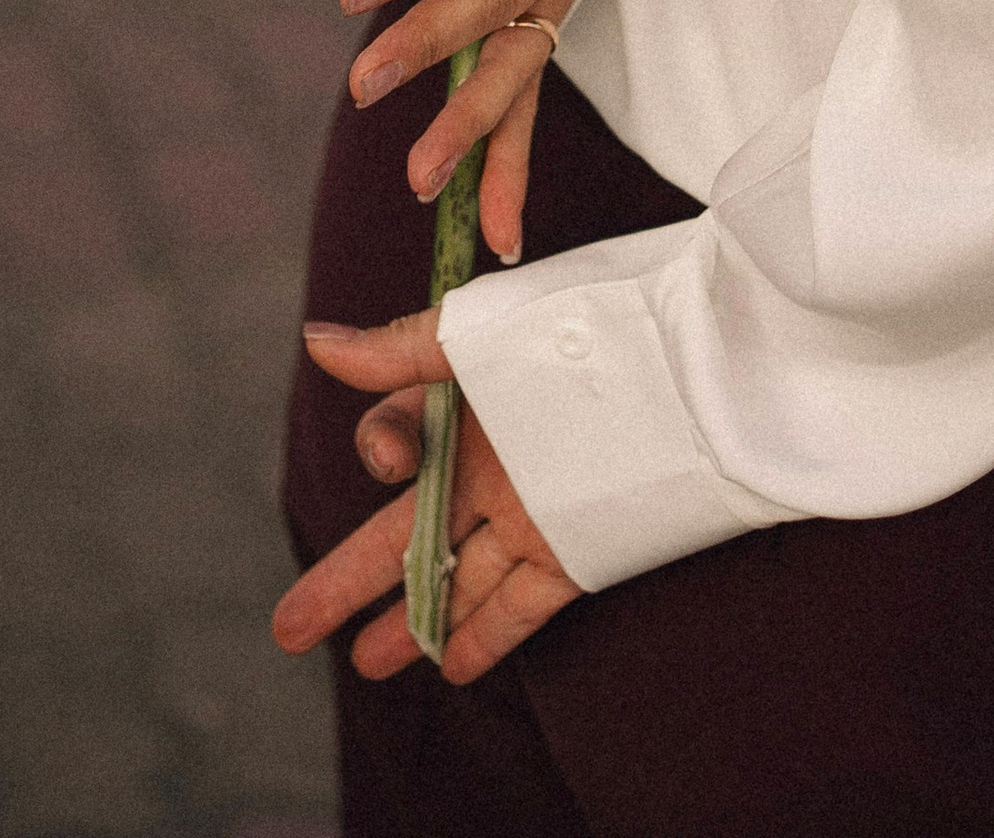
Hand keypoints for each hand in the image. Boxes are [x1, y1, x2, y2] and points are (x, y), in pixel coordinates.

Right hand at [273, 311, 582, 684]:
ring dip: (411, 618)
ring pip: (456, 573)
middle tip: (289, 629)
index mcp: (472, 396)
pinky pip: (521, 602)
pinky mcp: (578, 549)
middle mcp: (495, 457)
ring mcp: (534, 507)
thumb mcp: (488, 330)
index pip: (399, 437)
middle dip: (348, 578)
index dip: (381, 448)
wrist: (704, 365)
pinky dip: (487, 634)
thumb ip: (404, 346)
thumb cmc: (593, 327)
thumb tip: (316, 339)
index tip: (392, 457)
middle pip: (407, 528)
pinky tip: (451, 666)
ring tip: (366, 662)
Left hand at [337, 0, 605, 260]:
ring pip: (513, 69)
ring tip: (422, 180)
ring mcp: (557, 3)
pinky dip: (511, 174)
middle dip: (431, 46)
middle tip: (364, 85)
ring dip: (470, 127)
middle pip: (493, 3)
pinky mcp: (541, 44)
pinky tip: (499, 237)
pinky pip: (526, 111)